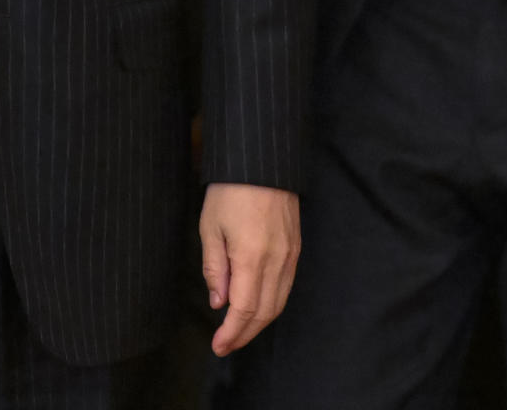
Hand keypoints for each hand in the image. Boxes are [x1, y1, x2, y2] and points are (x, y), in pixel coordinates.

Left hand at [200, 182, 299, 355]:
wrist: (261, 160)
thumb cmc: (230, 190)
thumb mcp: (210, 227)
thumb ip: (215, 268)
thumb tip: (219, 302)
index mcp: (252, 258)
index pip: (245, 310)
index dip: (231, 333)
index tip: (218, 345)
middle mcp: (277, 261)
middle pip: (264, 313)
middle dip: (244, 334)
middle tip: (225, 344)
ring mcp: (290, 254)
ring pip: (278, 302)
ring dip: (259, 323)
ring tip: (239, 331)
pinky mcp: (296, 246)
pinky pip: (286, 286)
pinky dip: (272, 303)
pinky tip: (257, 305)